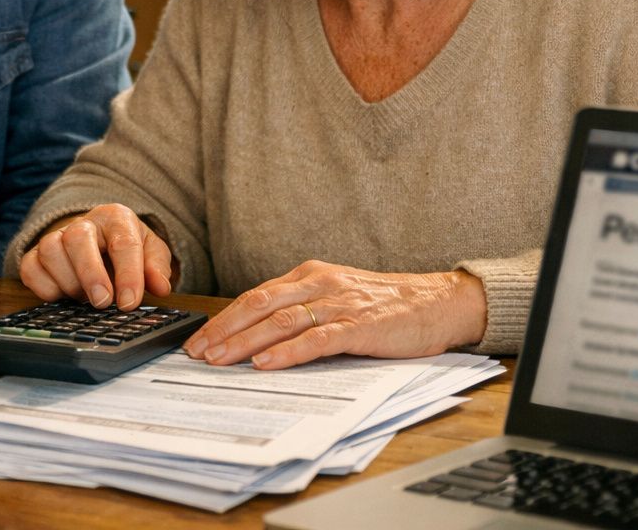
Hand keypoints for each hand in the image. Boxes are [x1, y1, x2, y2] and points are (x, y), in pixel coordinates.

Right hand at [18, 203, 174, 310]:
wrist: (99, 239)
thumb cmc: (125, 246)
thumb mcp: (150, 252)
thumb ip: (157, 267)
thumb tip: (160, 286)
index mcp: (116, 218)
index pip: (123, 242)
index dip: (128, 274)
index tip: (129, 302)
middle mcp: (84, 223)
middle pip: (78, 238)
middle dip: (91, 273)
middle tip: (103, 302)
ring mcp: (56, 237)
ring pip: (50, 250)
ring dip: (68, 281)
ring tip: (84, 298)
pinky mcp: (36, 255)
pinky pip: (31, 268)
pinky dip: (45, 287)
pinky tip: (63, 297)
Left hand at [183, 261, 486, 369]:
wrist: (439, 301)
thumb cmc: (386, 304)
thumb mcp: (337, 296)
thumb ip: (303, 308)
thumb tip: (259, 335)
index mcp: (310, 275)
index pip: (257, 296)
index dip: (225, 318)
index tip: (200, 339)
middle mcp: (320, 284)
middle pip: (260, 305)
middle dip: (225, 330)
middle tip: (198, 353)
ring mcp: (339, 304)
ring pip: (282, 321)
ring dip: (246, 342)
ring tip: (220, 360)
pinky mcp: (360, 326)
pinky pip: (317, 339)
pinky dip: (288, 351)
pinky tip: (267, 363)